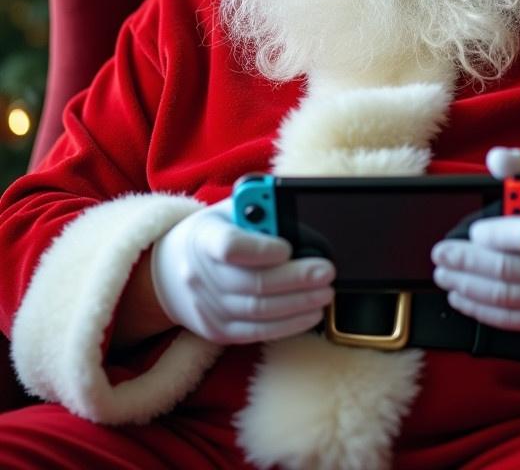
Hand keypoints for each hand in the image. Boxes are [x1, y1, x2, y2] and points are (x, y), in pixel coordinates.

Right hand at [150, 198, 335, 344]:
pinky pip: (256, 332)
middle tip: (326, 272)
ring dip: (298, 304)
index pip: (230, 246)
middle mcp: (199, 275)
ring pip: (258, 310)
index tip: (287, 247)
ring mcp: (206, 307)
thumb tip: (296, 217)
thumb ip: (260, 212)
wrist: (170, 270)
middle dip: (296, 279)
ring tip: (325, 293)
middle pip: (252, 283)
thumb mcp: (229, 212)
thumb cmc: (213, 234)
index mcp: (204, 237)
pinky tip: (310, 314)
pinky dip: (288, 325)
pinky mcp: (216, 330)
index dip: (260, 249)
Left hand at [431, 148, 519, 333]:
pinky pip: (508, 319)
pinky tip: (459, 295)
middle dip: (466, 262)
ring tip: (443, 272)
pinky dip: (478, 309)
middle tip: (440, 253)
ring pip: (502, 297)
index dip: (497, 234)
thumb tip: (494, 158)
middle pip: (507, 270)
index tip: (474, 229)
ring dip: (466, 286)